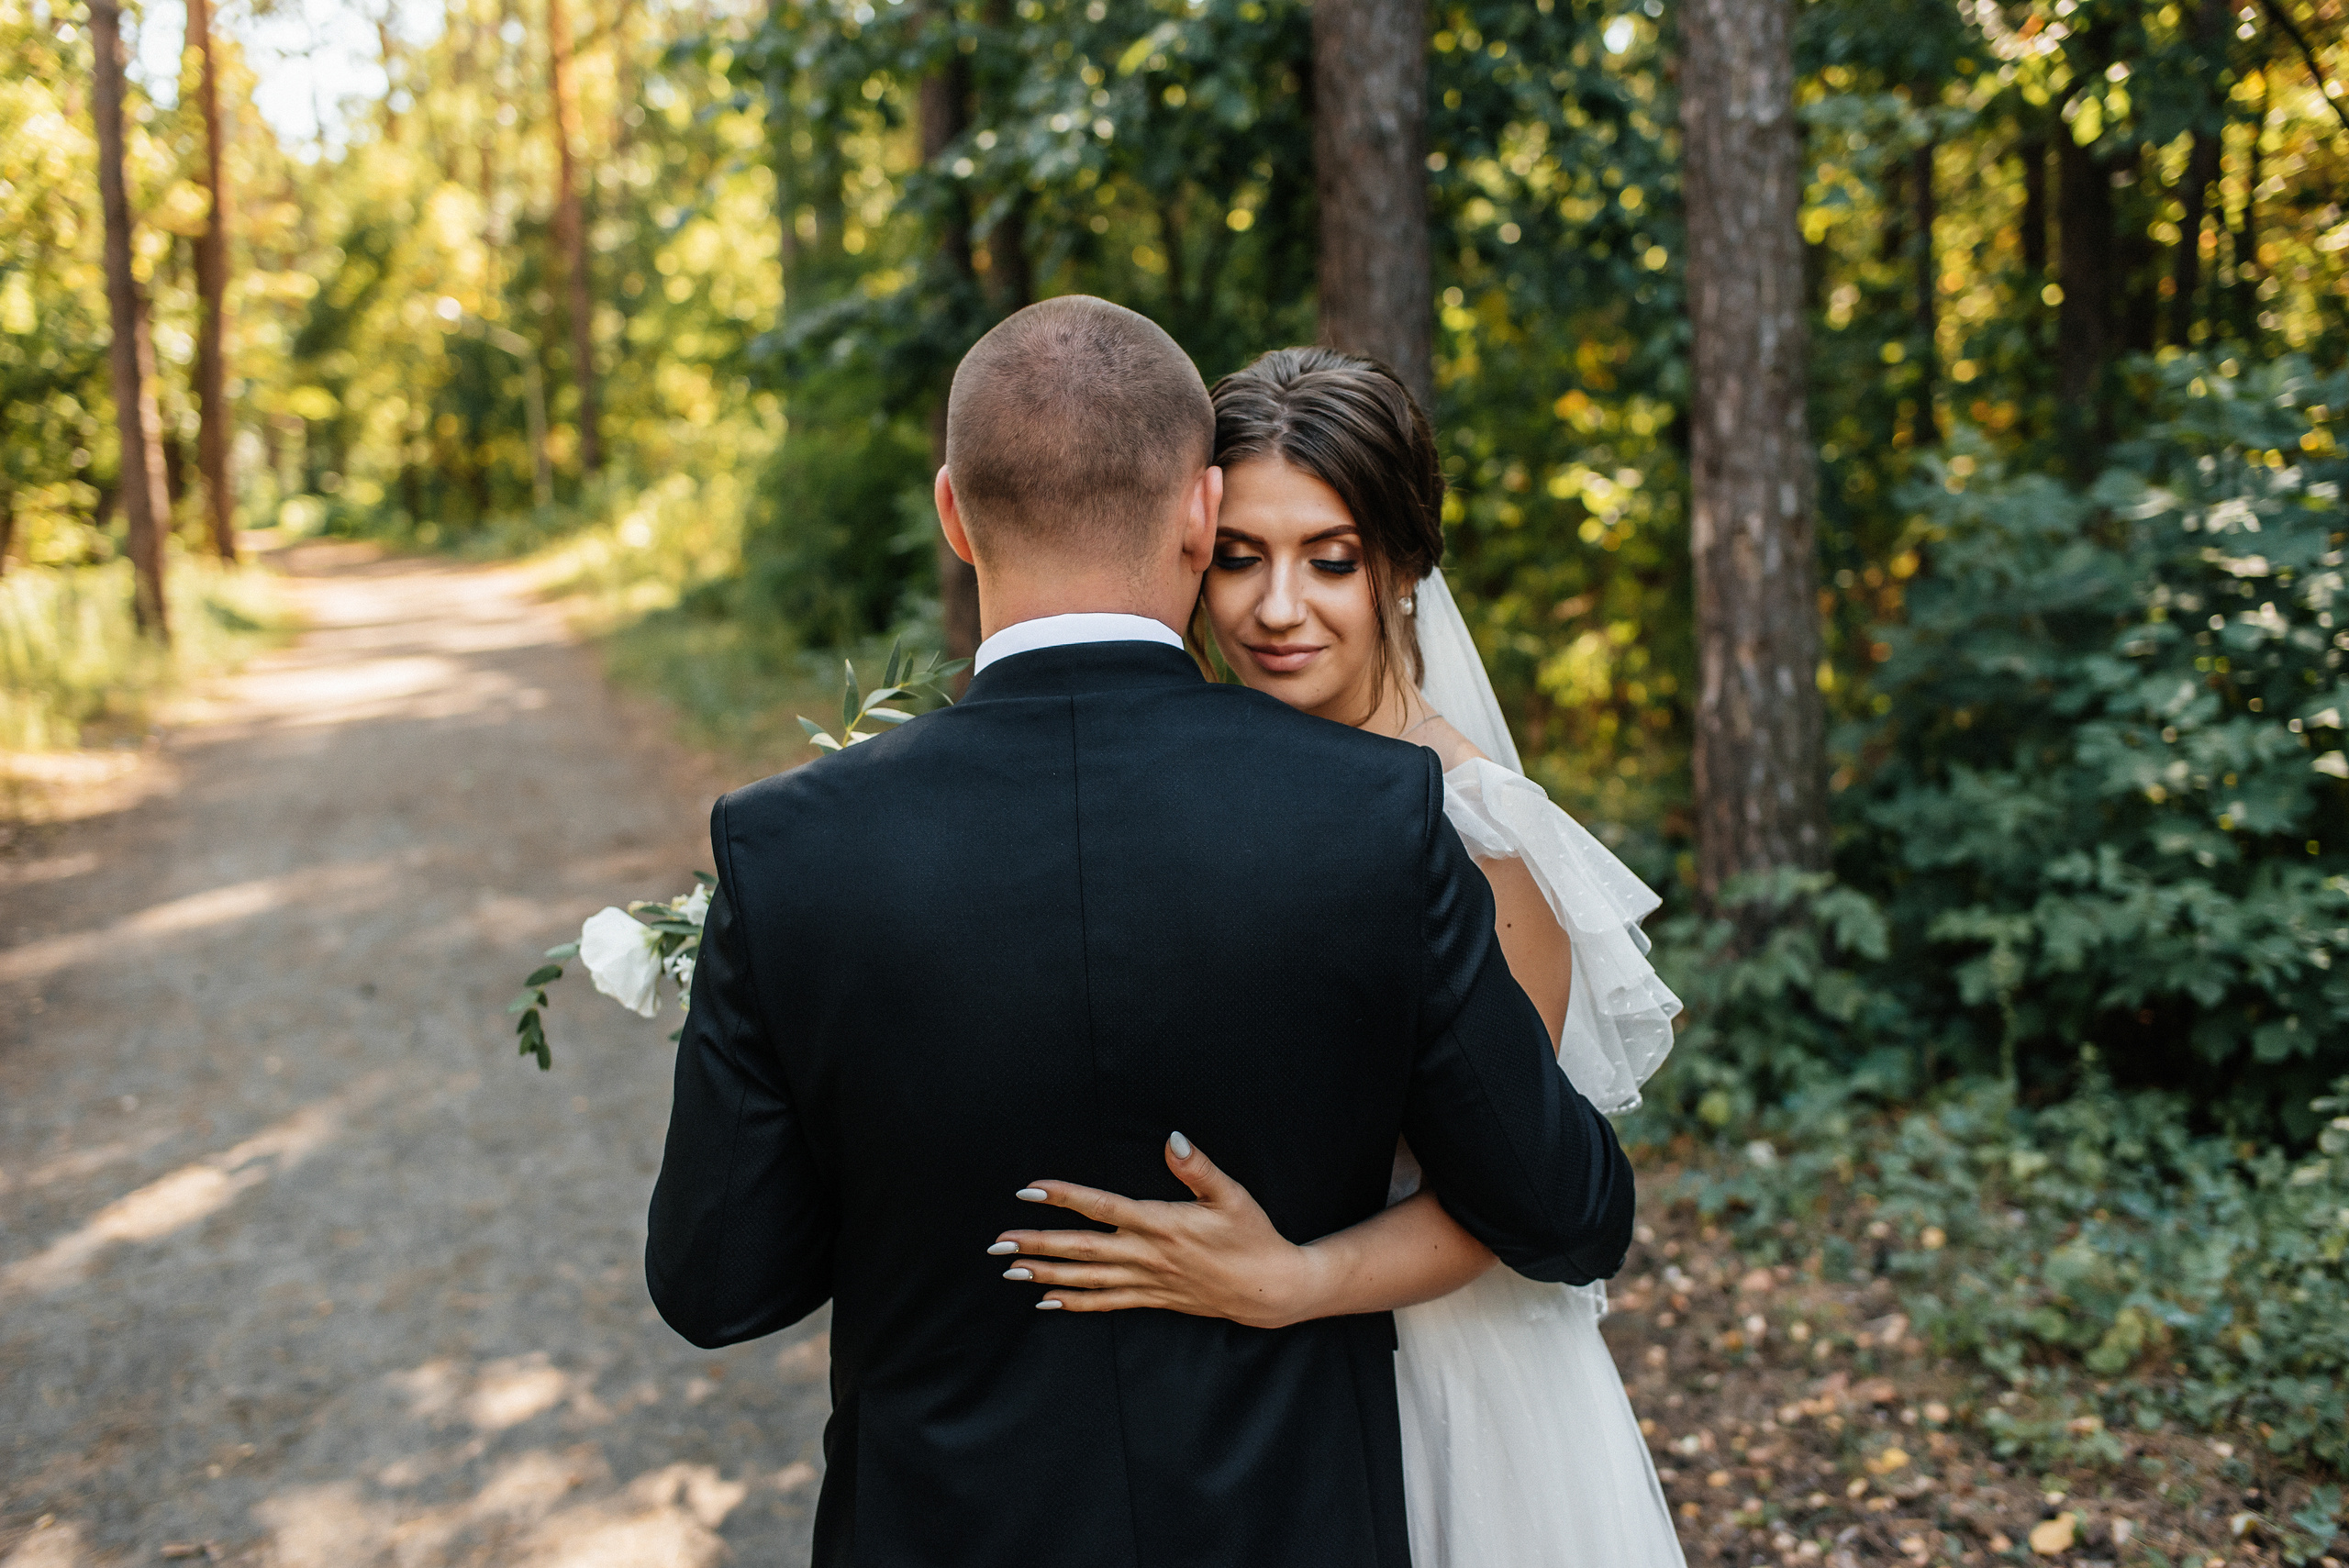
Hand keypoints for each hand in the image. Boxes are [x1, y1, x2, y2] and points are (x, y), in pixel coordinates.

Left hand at [992, 1134, 1326, 1329]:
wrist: (1270, 1289)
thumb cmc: (1253, 1236)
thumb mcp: (1232, 1196)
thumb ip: (1199, 1168)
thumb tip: (1173, 1139)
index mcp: (1161, 1224)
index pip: (1103, 1207)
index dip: (1065, 1197)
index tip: (1031, 1190)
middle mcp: (1147, 1255)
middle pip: (1083, 1249)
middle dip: (1038, 1244)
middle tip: (999, 1244)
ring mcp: (1147, 1281)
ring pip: (1087, 1279)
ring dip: (1047, 1273)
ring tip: (1010, 1271)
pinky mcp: (1152, 1299)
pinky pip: (1107, 1303)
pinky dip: (1075, 1302)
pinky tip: (1047, 1301)